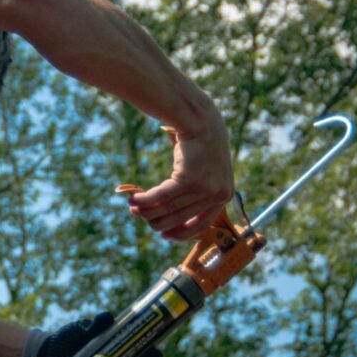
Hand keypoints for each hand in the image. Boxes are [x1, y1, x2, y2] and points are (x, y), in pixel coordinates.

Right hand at [126, 119, 234, 241]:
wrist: (201, 121)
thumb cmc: (201, 144)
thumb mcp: (206, 170)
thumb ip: (197, 190)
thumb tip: (175, 211)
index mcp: (224, 195)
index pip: (202, 224)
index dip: (181, 233)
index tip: (164, 235)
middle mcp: (217, 194)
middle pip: (181, 217)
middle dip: (158, 221)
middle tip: (141, 218)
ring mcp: (205, 188)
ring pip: (168, 207)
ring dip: (146, 210)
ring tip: (132, 208)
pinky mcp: (189, 180)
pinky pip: (161, 195)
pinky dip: (145, 199)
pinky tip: (133, 198)